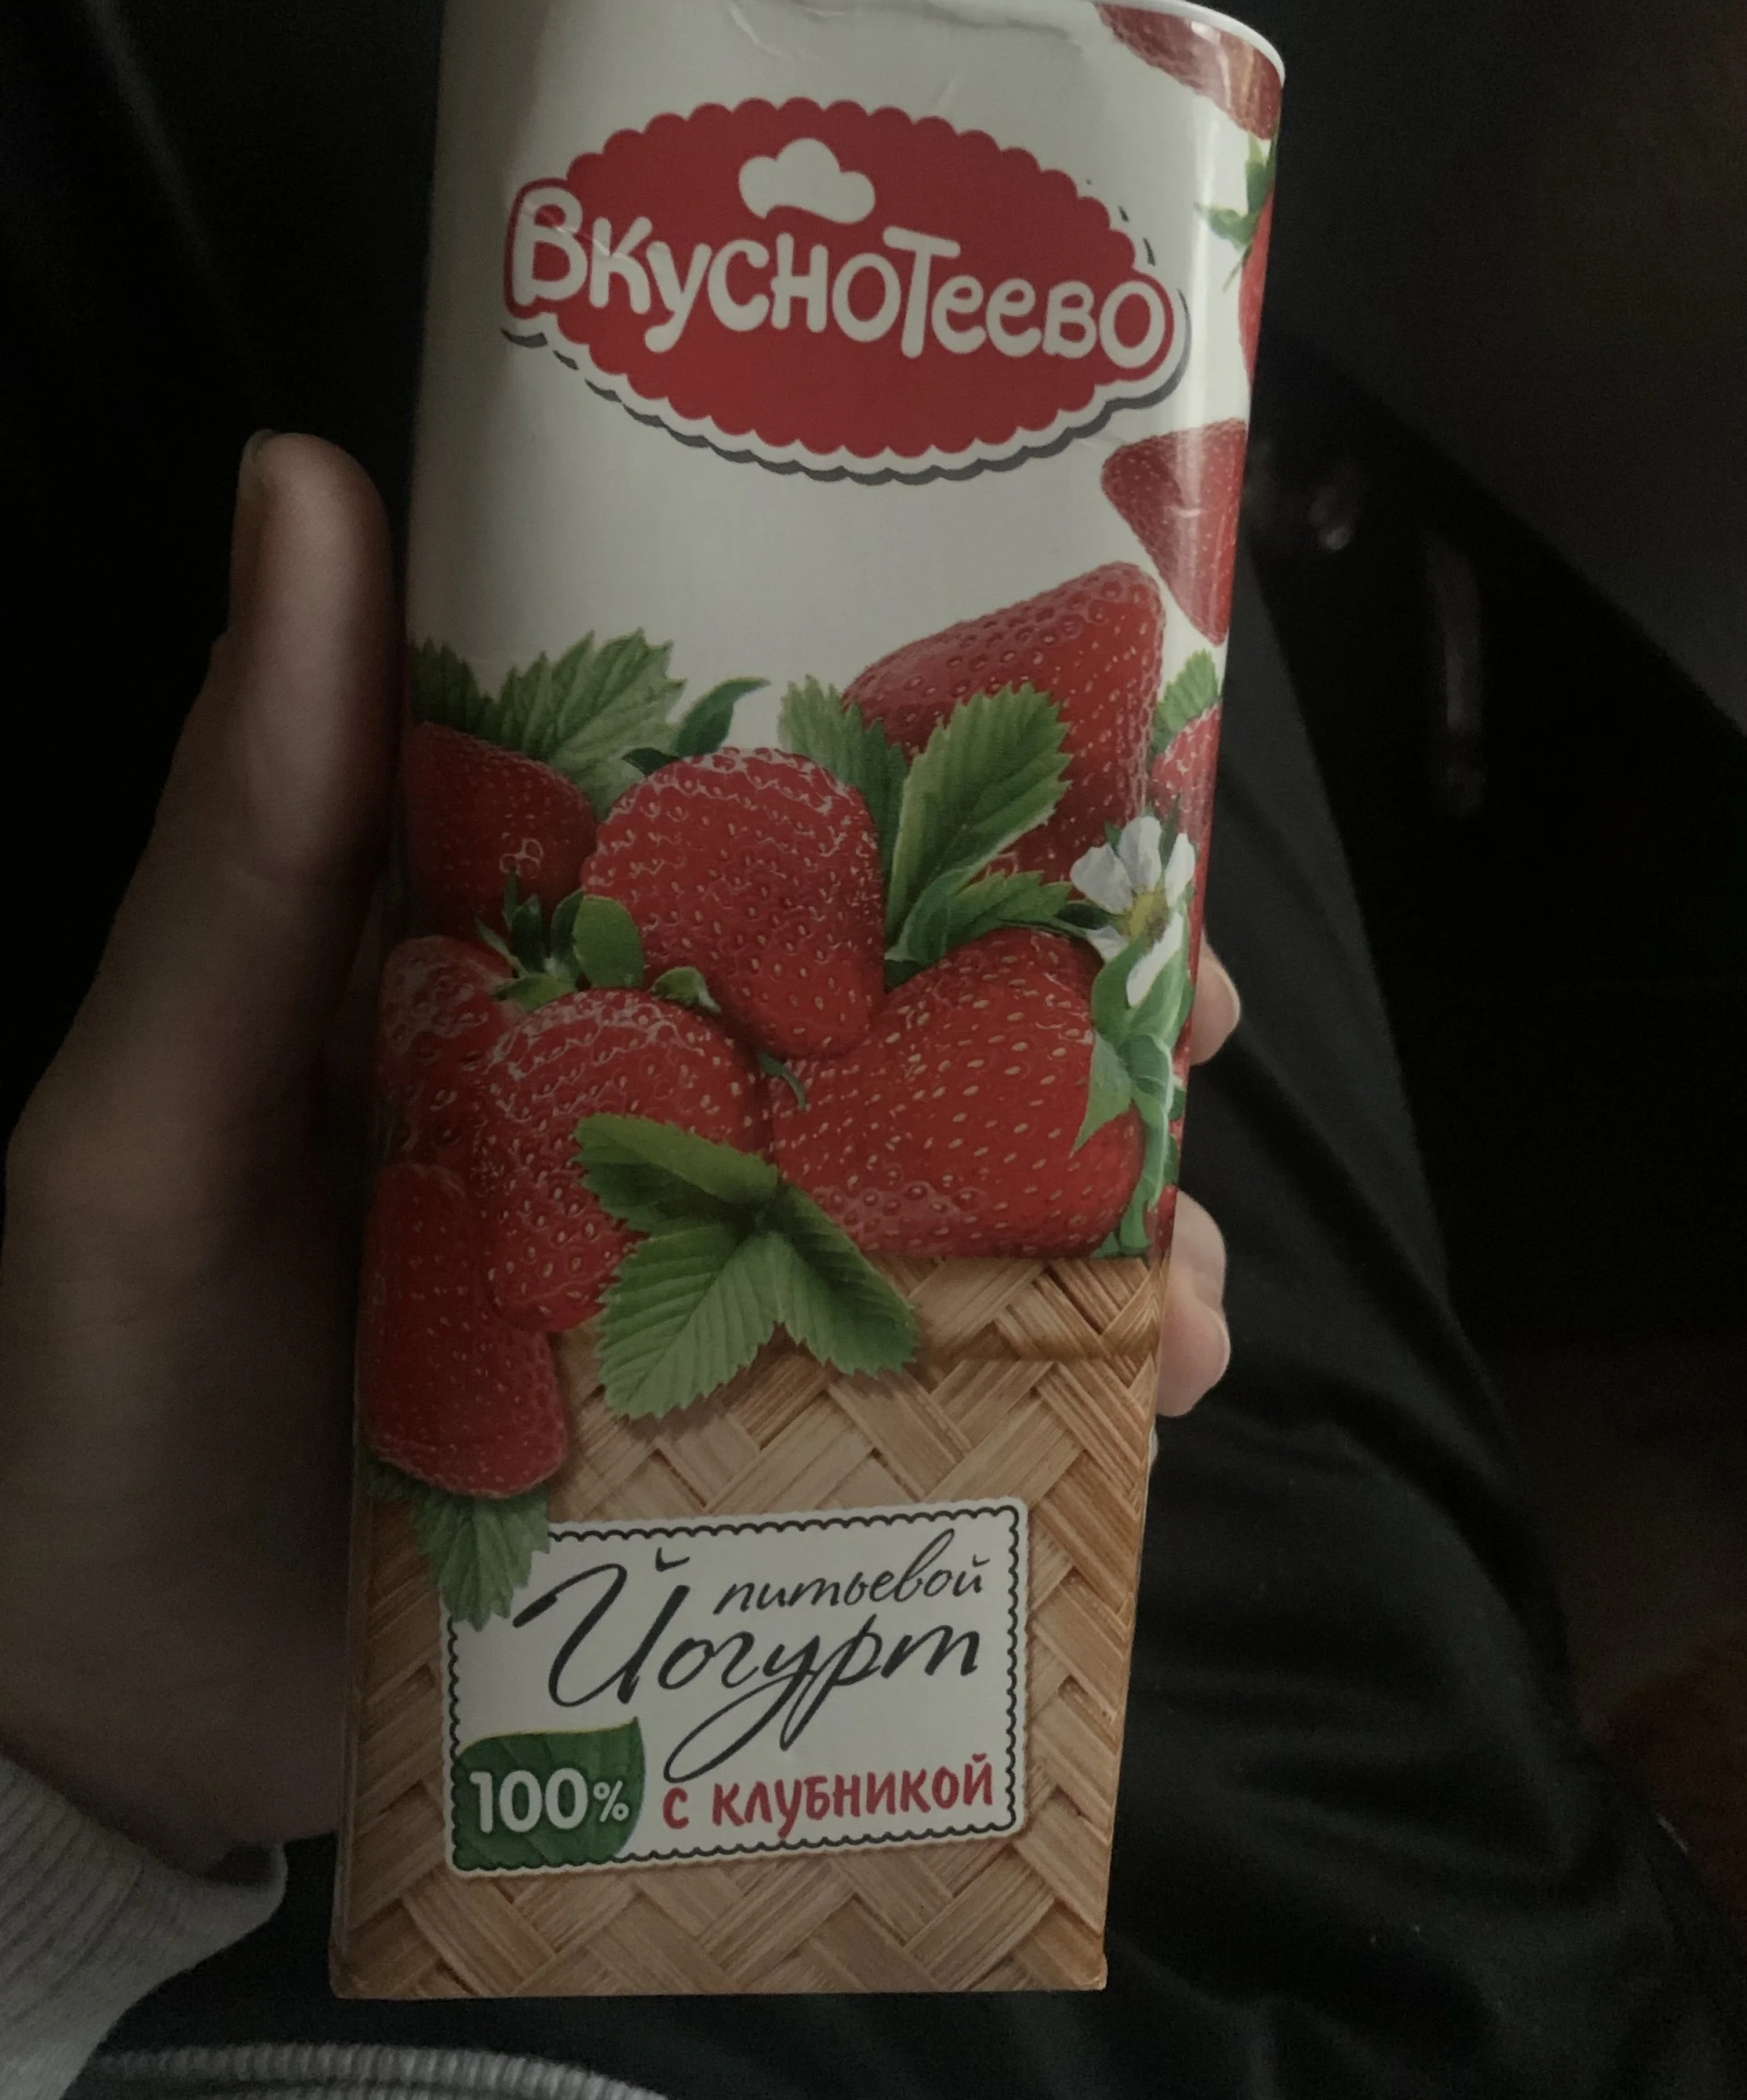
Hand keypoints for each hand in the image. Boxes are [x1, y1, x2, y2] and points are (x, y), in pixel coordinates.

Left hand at [0, 431, 1236, 1875]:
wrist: (135, 1715)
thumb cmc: (106, 1390)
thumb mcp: (151, 1112)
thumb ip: (246, 844)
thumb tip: (305, 478)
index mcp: (521, 972)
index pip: (738, 812)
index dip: (916, 758)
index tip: (1075, 737)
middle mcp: (642, 1103)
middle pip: (894, 1004)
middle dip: (1067, 991)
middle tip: (1190, 1009)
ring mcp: (711, 1280)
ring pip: (952, 1192)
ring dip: (1099, 1203)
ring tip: (1183, 1268)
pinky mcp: (753, 1438)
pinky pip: (938, 1379)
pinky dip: (1057, 1372)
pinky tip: (1140, 1385)